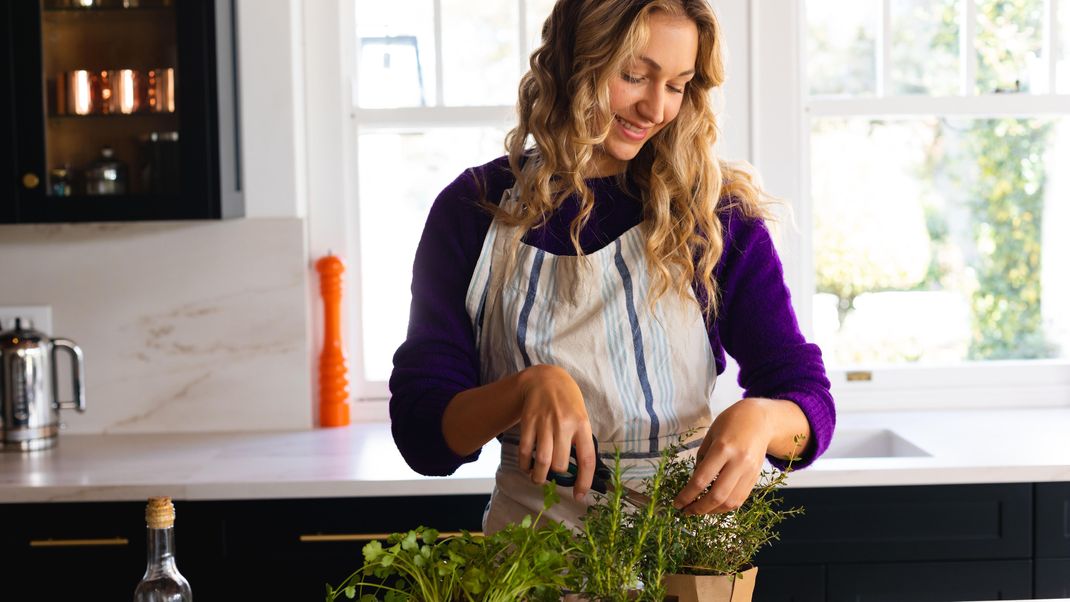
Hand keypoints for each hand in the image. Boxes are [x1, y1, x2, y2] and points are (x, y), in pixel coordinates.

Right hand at [516, 364, 595, 500]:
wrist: (545, 379)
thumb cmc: (567, 402)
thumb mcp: (582, 417)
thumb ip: (580, 441)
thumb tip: (580, 472)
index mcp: (582, 425)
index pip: (587, 460)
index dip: (584, 482)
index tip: (579, 496)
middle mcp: (564, 425)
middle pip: (560, 464)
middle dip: (556, 477)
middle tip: (554, 478)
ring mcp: (545, 423)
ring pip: (542, 461)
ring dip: (538, 477)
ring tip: (538, 479)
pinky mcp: (528, 422)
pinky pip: (525, 450)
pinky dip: (524, 464)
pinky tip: (527, 467)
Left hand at [672, 398, 773, 514]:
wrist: (760, 420)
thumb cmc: (731, 423)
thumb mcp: (711, 435)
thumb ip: (702, 459)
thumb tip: (694, 484)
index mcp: (723, 448)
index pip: (701, 480)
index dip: (686, 495)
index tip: (677, 503)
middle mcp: (738, 462)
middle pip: (717, 496)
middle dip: (698, 508)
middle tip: (686, 511)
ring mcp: (749, 472)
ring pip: (730, 502)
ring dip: (712, 511)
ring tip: (699, 510)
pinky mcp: (755, 478)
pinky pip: (740, 499)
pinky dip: (725, 507)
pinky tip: (714, 505)